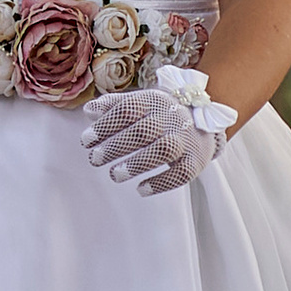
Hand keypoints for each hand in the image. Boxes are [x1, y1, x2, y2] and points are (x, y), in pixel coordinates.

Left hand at [79, 72, 238, 197]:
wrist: (204, 119)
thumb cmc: (161, 113)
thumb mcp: (140, 103)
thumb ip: (114, 106)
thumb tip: (89, 111)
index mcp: (155, 101)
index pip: (127, 110)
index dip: (105, 125)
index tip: (85, 141)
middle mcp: (172, 118)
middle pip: (142, 131)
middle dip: (115, 146)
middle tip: (94, 159)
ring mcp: (186, 140)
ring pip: (163, 150)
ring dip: (136, 164)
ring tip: (114, 175)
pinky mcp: (196, 161)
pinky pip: (181, 173)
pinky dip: (160, 182)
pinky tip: (141, 189)